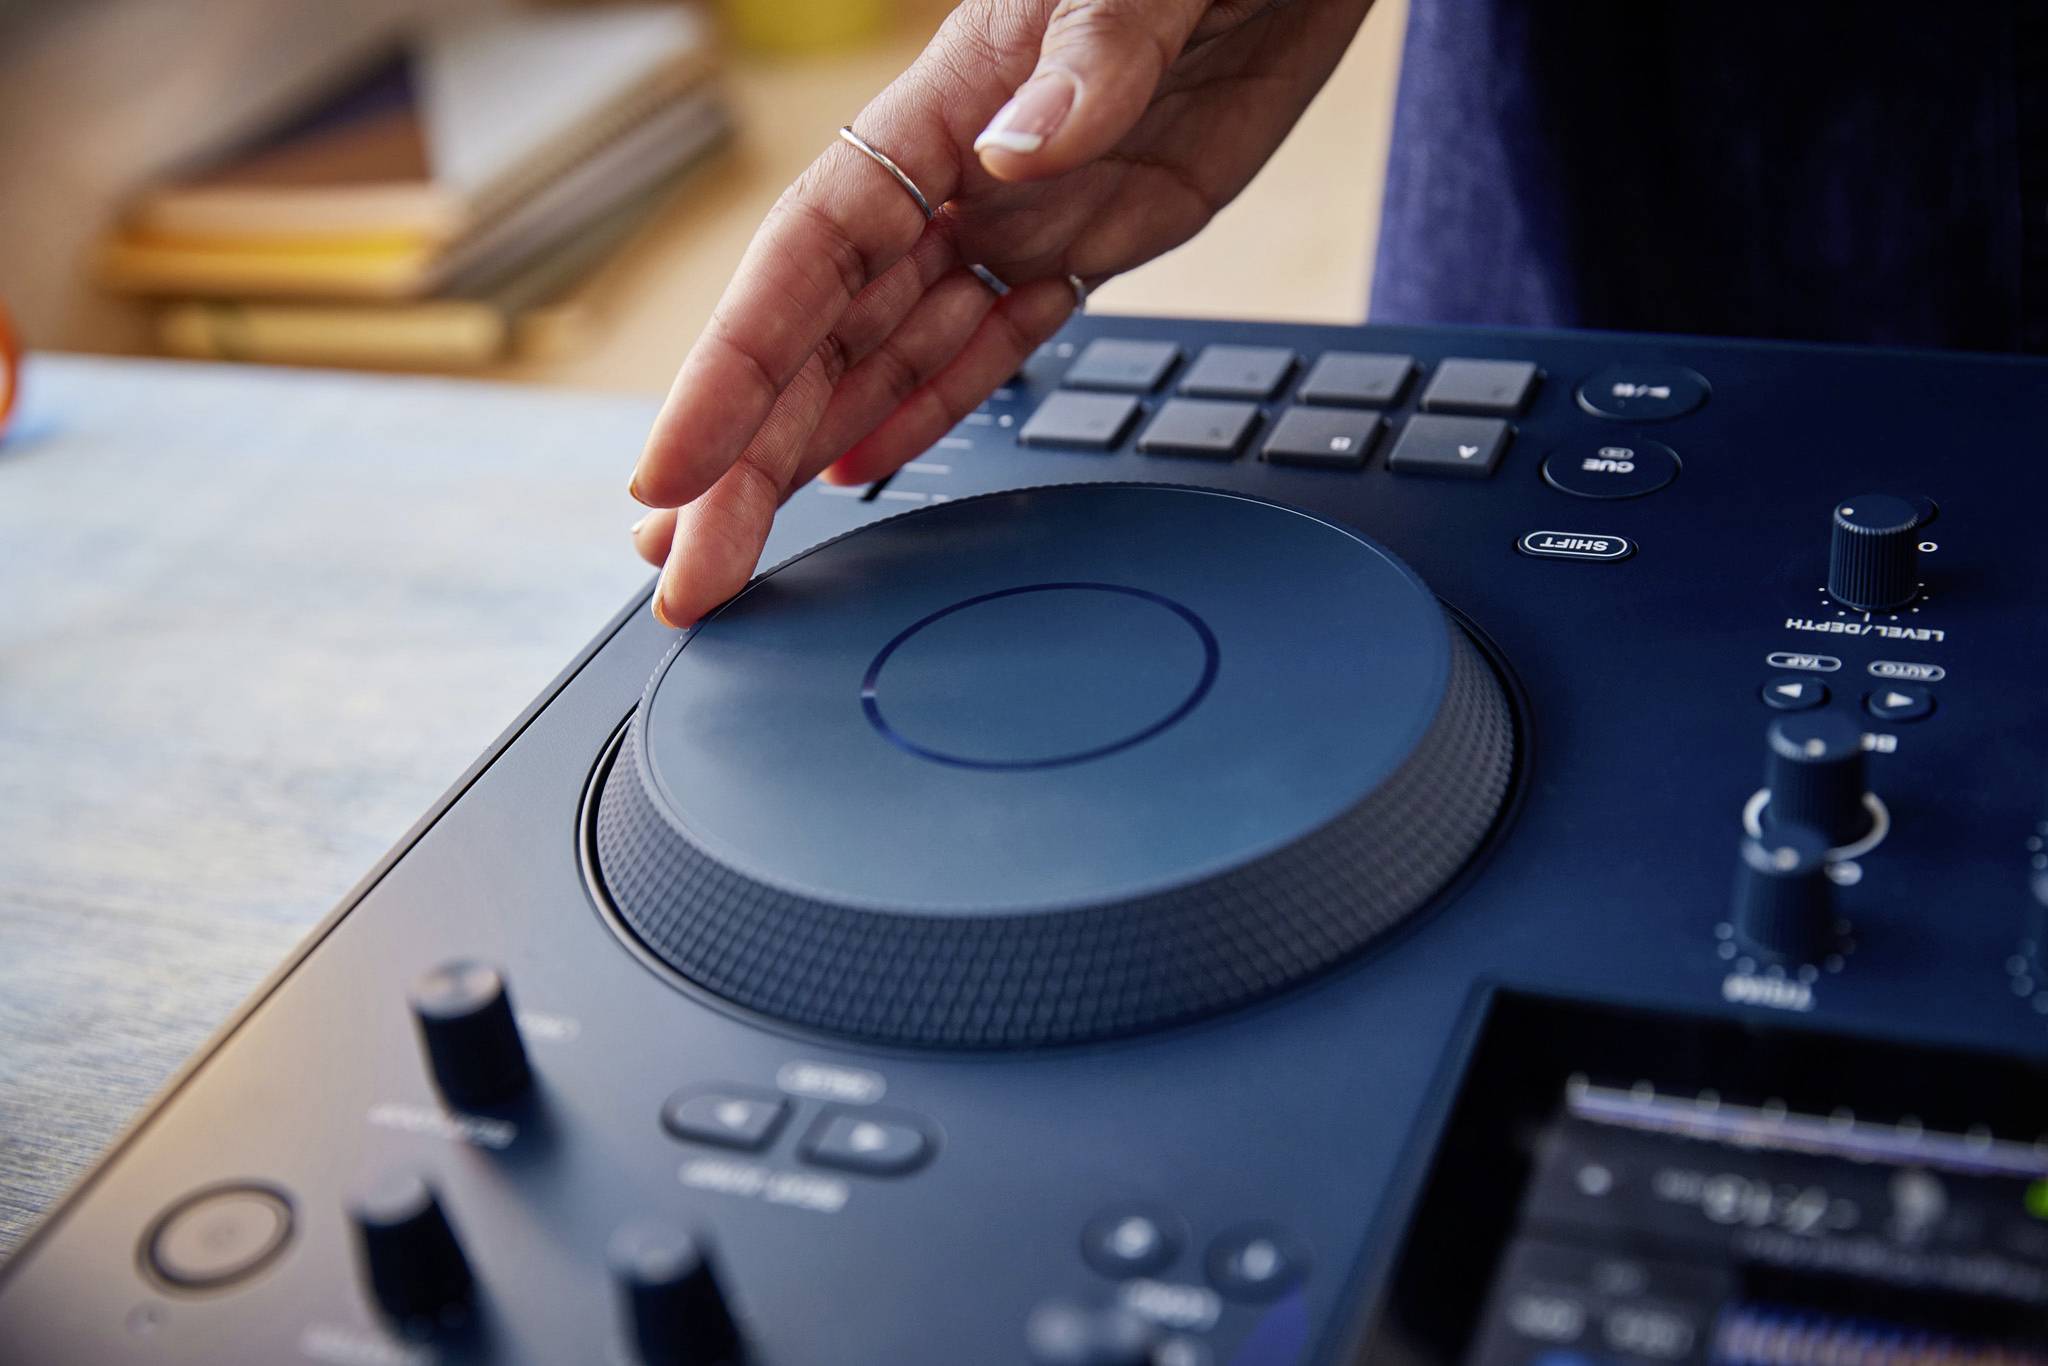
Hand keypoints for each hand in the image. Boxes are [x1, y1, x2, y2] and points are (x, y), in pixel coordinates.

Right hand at [628, 0, 1371, 626]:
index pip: (804, 261)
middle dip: (744, 465)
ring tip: (731, 549)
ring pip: (887, 359)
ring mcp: (1016, 219)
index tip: (670, 477)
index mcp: (937, 110)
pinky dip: (922, 412)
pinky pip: (988, 346)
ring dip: (806, 456)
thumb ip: (1084, 64)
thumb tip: (1006, 158)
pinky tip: (857, 474)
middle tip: (682, 578)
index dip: (728, 375)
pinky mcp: (1088, 246)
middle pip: (822, 340)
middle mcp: (956, 179)